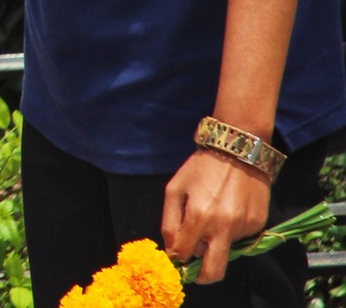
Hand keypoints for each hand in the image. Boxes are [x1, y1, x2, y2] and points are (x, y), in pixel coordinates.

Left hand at [162, 148, 271, 282]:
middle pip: (214, 271)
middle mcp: (224, 227)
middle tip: (195, 268)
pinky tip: (228, 209)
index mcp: (199, 217)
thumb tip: (172, 249)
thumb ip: (170, 221)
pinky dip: (231, 230)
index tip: (176, 256)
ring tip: (214, 213)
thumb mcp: (175, 188)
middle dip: (202, 275)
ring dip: (216, 241)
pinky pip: (241, 237)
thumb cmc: (201, 168)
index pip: (184, 253)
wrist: (238, 152)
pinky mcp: (258, 224)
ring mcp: (244, 227)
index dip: (177, 257)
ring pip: (226, 249)